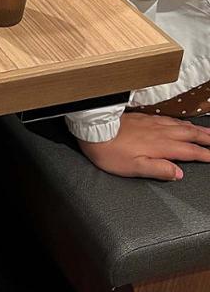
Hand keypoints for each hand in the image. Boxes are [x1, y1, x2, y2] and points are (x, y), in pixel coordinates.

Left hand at [77, 112, 209, 180]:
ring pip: (180, 124)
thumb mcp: (134, 168)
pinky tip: (181, 122)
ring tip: (206, 131)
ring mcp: (151, 123)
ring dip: (196, 128)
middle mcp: (159, 132)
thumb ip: (158, 169)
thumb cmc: (110, 152)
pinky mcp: (143, 118)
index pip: (188, 151)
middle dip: (205, 138)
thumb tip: (179, 173)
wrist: (93, 130)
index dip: (203, 154)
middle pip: (188, 134)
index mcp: (160, 146)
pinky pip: (168, 118)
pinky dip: (180, 121)